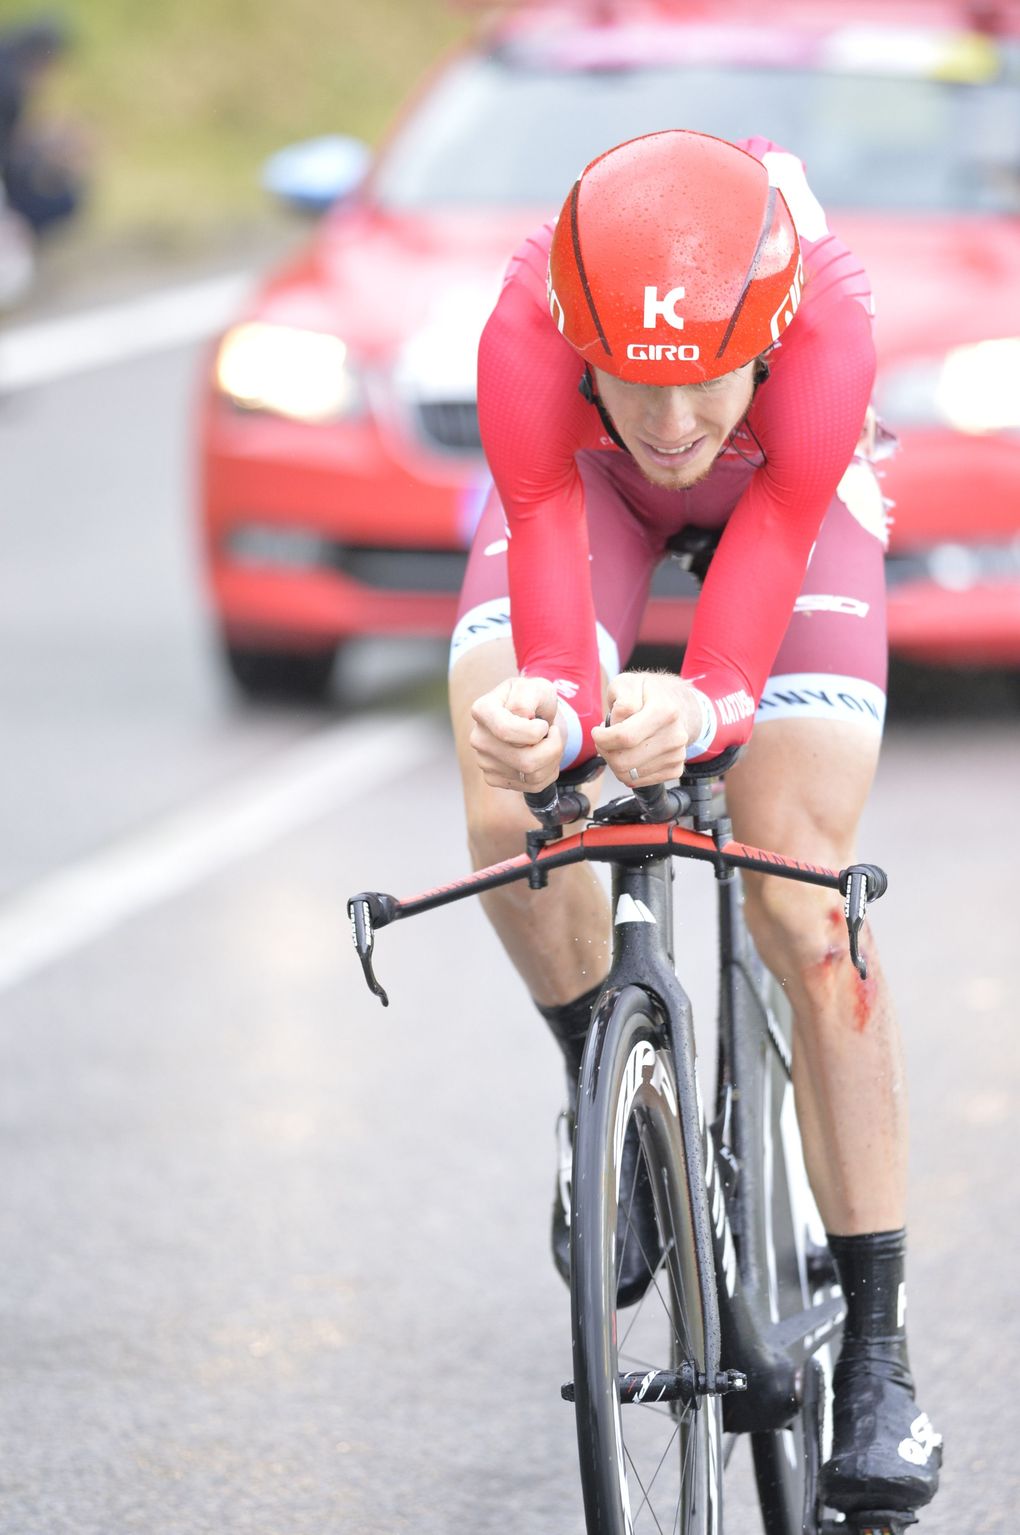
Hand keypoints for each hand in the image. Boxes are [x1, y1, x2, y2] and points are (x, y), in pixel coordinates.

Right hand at [469, 676, 563, 791]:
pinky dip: (547, 772)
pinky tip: (542, 757)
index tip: (543, 723)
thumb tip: (522, 718)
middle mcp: (478, 738)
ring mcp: (484, 761)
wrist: (533, 717)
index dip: (536, 732)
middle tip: (552, 733)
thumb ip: (526, 697)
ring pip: (532, 775)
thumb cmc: (534, 700)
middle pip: (525, 760)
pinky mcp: (493, 778)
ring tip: (548, 744)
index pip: (507, 731)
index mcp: (482, 710)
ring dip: (552, 760)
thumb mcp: (536, 688)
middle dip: (552, 747)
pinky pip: (532, 786)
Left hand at [592, 671, 705, 787]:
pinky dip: (627, 771)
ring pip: (629, 775)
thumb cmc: (646, 693)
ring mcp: (677, 754)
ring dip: (615, 761)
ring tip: (619, 744)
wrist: (677, 704)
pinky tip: (631, 753)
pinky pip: (639, 782)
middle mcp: (675, 736)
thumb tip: (616, 727)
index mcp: (664, 711)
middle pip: (624, 761)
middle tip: (605, 740)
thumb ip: (619, 702)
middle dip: (605, 752)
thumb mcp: (628, 683)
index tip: (597, 731)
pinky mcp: (676, 769)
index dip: (601, 738)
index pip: (624, 737)